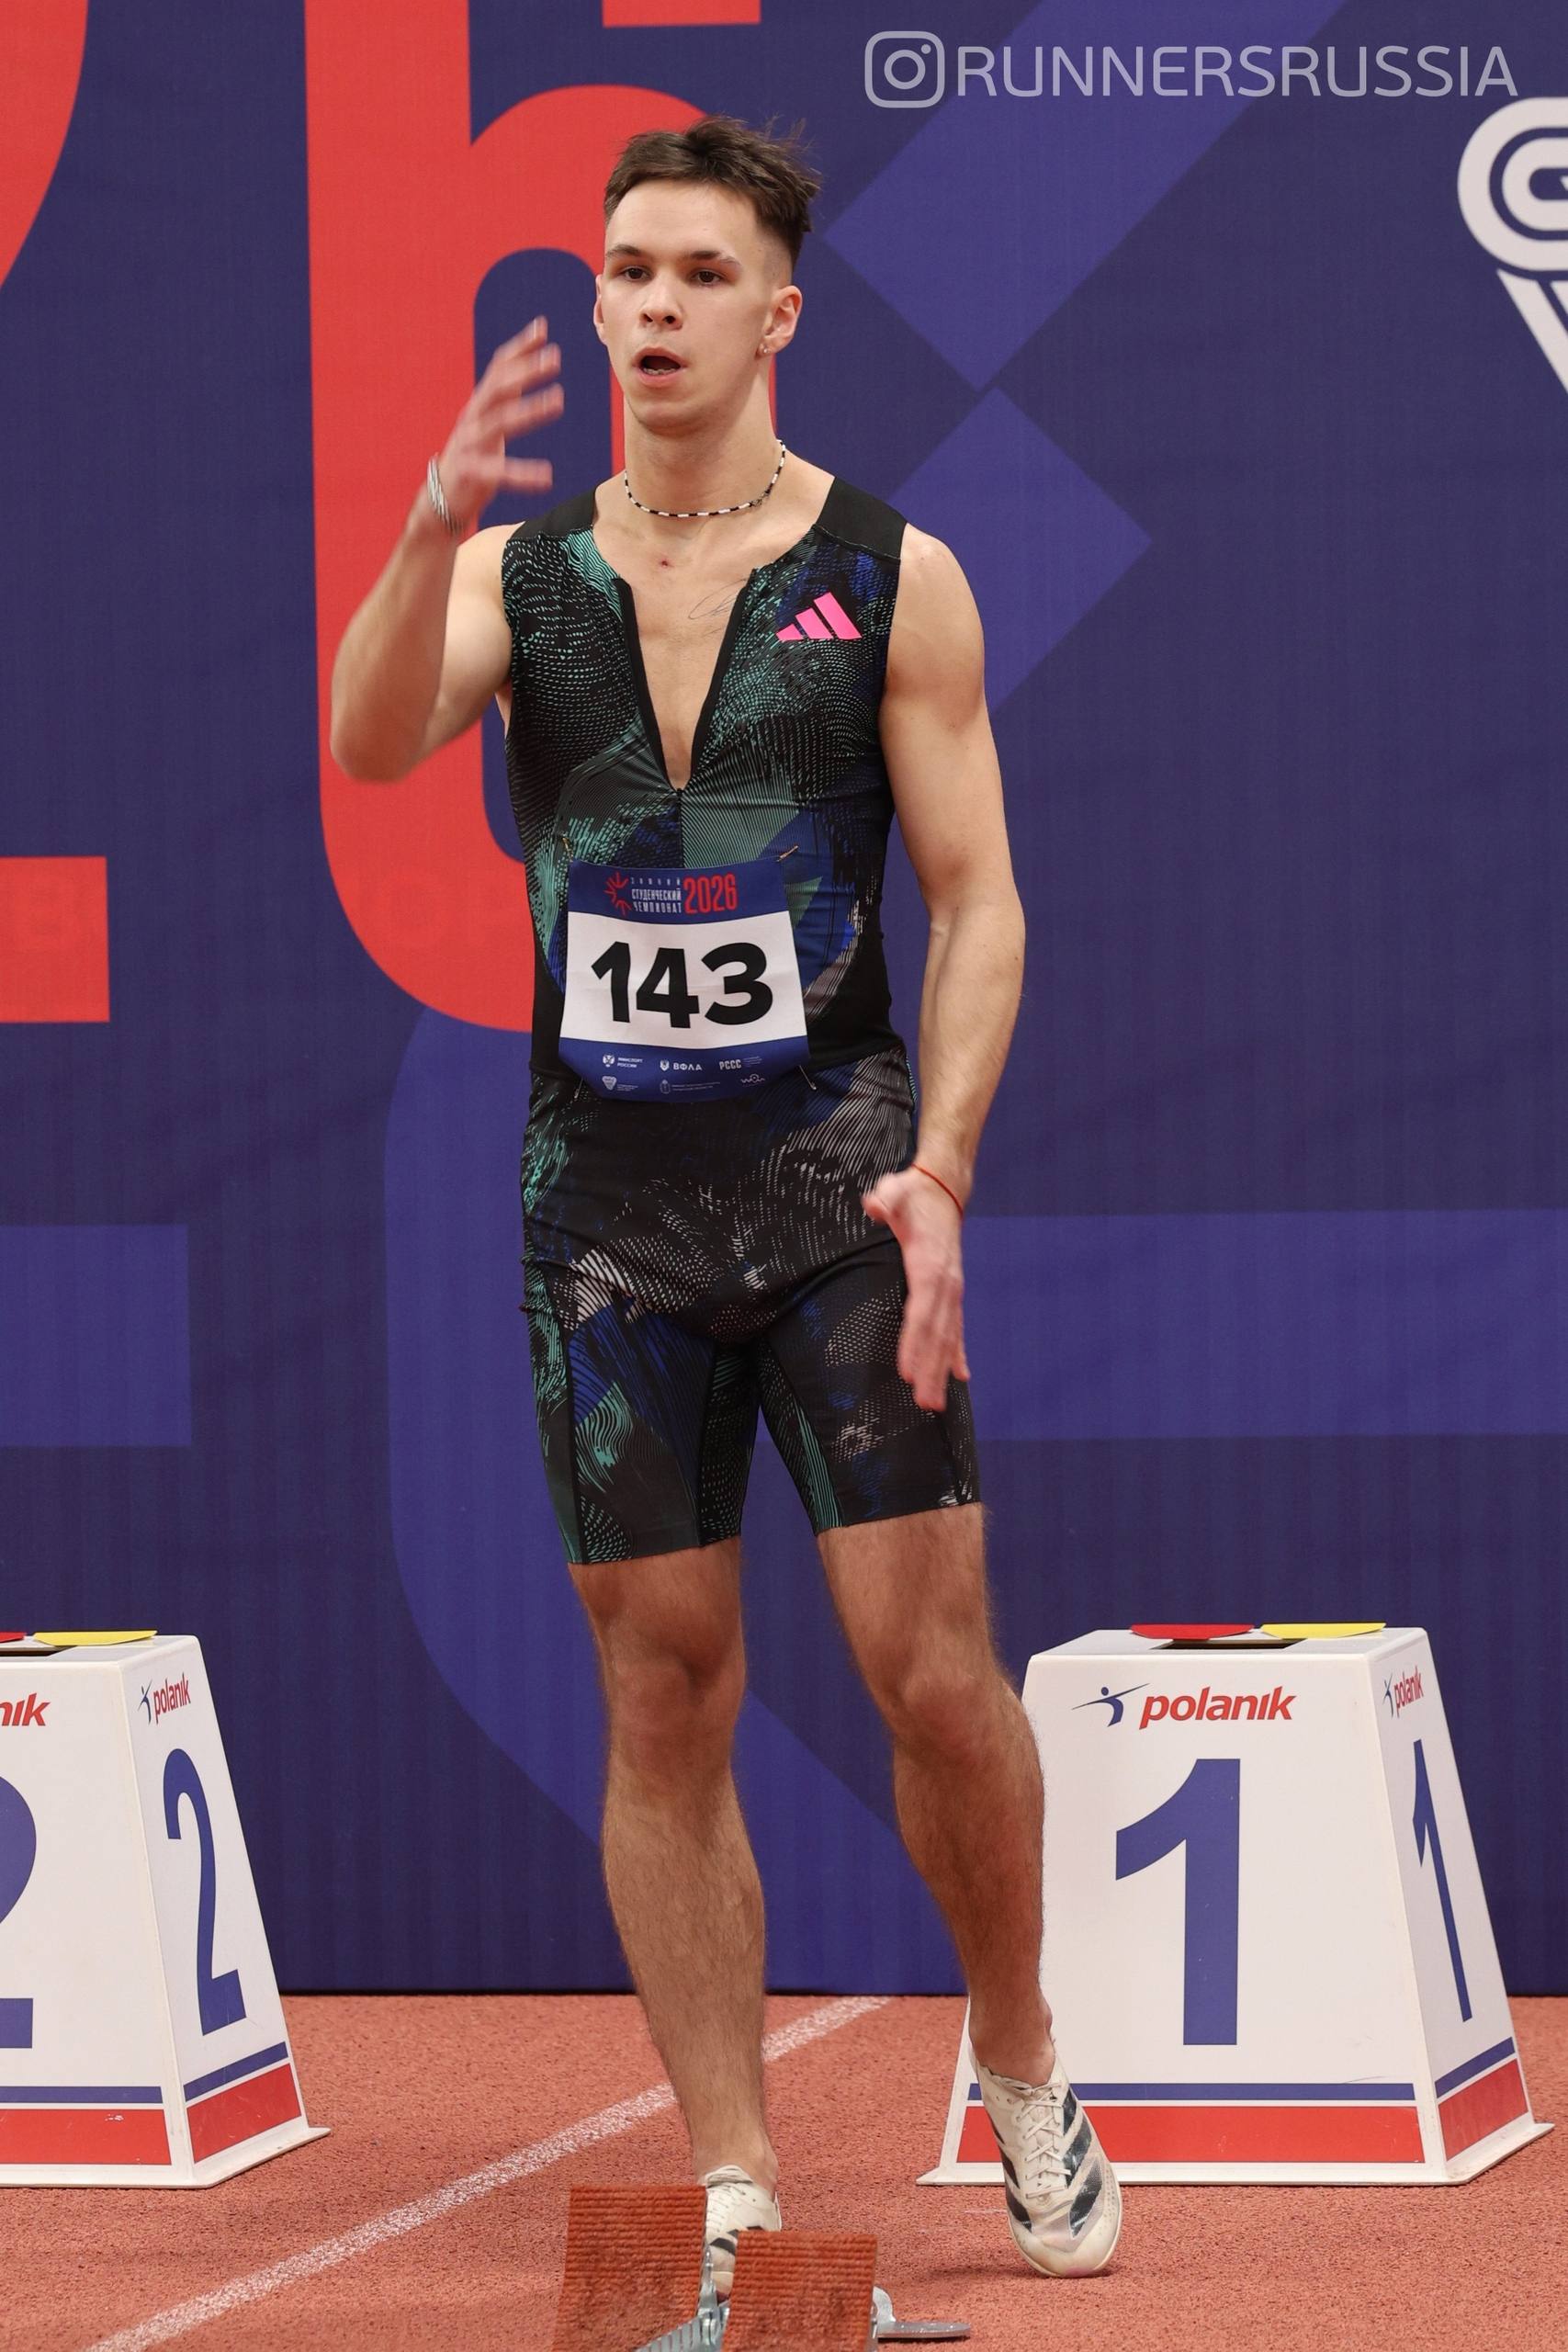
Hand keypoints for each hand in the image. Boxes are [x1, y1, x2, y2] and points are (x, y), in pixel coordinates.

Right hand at [434, 318, 563, 526]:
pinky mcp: (470, 473)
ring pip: (499, 422)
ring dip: (529, 410)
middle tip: (555, 358)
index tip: (542, 329)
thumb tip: (528, 365)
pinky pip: (499, 473)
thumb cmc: (472, 456)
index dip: (518, 348)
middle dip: (526, 370)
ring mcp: (468, 444)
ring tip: (559, 400)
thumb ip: (505, 397)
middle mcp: (472, 418)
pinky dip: (523, 474)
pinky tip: (547, 477)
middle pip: (498, 388)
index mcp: (478, 405)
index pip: (498, 368)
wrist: (441, 497)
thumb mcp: (488, 422)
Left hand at [861, 1167, 969, 1411]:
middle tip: (924, 1403)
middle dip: (930, 1370)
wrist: (943, 1190)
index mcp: (929, 1265)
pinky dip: (956, 1354)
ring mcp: (951, 1290)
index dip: (913, 1342)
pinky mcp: (950, 1292)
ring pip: (947, 1338)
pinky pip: (955, 1329)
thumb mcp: (895, 1190)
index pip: (920, 1311)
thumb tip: (875, 1205)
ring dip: (941, 1371)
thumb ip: (885, 1198)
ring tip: (935, 1403)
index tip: (906, 1370)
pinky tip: (959, 1377)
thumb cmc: (912, 1194)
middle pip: (937, 1334)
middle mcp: (945, 1283)